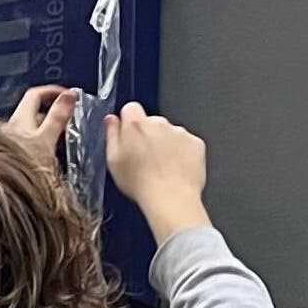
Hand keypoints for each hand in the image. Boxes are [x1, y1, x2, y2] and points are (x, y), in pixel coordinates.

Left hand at [3, 84, 80, 167]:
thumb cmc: (19, 170)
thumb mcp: (46, 142)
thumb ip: (57, 118)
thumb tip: (68, 96)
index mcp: (19, 121)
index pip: (35, 95)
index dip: (52, 91)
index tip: (68, 95)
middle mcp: (8, 129)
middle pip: (30, 112)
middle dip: (48, 113)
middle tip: (64, 118)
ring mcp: (3, 143)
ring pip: (25, 130)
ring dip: (38, 131)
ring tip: (53, 142)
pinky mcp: (2, 158)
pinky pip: (19, 145)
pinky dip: (30, 146)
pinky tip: (37, 159)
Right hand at [104, 102, 210, 239]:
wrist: (171, 199)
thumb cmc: (141, 184)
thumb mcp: (113, 160)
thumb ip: (112, 135)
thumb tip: (111, 121)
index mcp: (136, 125)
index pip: (130, 108)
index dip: (128, 122)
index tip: (128, 136)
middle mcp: (159, 124)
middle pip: (151, 122)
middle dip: (148, 136)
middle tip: (144, 160)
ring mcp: (179, 132)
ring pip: (170, 133)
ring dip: (166, 145)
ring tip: (161, 169)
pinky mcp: (196, 143)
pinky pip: (186, 143)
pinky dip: (182, 153)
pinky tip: (175, 170)